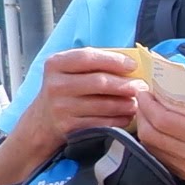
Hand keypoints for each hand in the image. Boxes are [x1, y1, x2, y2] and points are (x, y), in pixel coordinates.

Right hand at [12, 46, 148, 148]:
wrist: (43, 120)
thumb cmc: (66, 89)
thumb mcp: (69, 70)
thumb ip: (93, 63)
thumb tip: (131, 63)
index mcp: (56, 64)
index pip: (88, 57)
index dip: (114, 60)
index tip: (133, 65)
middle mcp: (56, 85)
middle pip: (99, 82)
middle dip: (125, 84)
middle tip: (142, 86)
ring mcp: (61, 107)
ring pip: (104, 105)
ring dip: (126, 104)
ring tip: (137, 102)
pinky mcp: (69, 127)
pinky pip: (102, 122)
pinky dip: (119, 119)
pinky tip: (127, 116)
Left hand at [126, 88, 184, 184]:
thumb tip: (183, 81)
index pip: (163, 119)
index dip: (148, 104)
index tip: (146, 90)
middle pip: (150, 134)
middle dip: (142, 113)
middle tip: (144, 99)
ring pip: (150, 146)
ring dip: (144, 126)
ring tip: (148, 111)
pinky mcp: (183, 174)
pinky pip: (158, 155)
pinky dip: (153, 139)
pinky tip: (158, 128)